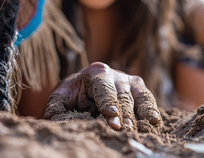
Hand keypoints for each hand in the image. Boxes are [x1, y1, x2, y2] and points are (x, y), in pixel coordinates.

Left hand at [43, 62, 161, 132]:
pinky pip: (148, 99)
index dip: (107, 102)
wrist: (86, 86)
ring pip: (137, 97)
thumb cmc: (73, 93)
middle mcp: (115, 74)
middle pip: (121, 95)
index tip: (111, 117)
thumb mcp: (62, 96)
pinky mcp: (140, 89)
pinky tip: (154, 122)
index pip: (103, 88)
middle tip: (123, 130)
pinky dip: (151, 110)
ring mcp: (129, 81)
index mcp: (95, 73)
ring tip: (139, 130)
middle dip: (123, 114)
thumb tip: (49, 118)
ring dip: (139, 115)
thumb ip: (56, 106)